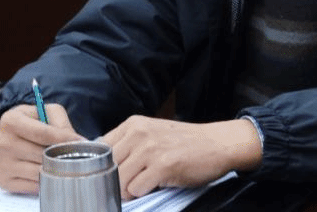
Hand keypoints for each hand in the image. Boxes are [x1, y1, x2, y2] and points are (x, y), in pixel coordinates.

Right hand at [0, 103, 84, 193]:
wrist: (11, 135)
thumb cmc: (32, 122)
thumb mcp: (46, 112)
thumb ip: (61, 122)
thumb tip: (74, 141)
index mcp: (11, 121)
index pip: (43, 133)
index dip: (65, 139)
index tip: (81, 142)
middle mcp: (2, 142)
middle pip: (41, 154)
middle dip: (60, 155)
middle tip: (74, 154)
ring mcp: (1, 163)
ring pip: (38, 172)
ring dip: (53, 169)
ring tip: (60, 163)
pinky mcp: (3, 180)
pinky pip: (32, 186)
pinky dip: (43, 181)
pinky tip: (46, 172)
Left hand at [102, 116, 261, 199]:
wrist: (217, 143)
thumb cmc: (185, 142)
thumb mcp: (152, 133)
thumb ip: (129, 144)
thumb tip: (104, 165)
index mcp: (133, 124)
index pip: (99, 148)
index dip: (103, 166)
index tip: (111, 174)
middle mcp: (139, 133)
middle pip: (108, 167)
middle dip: (116, 181)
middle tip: (131, 184)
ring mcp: (150, 149)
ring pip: (119, 180)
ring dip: (129, 189)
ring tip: (146, 184)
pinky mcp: (163, 166)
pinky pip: (136, 189)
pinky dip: (143, 193)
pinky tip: (157, 184)